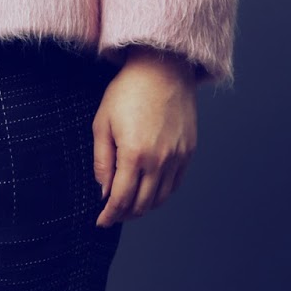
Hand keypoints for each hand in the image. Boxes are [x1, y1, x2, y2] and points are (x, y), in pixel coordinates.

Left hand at [93, 47, 198, 226]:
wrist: (162, 69)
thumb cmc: (127, 91)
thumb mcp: (103, 122)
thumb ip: (102, 160)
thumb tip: (104, 190)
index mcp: (133, 154)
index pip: (121, 199)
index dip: (110, 215)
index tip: (101, 222)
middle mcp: (158, 161)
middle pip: (142, 204)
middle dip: (125, 214)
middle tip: (113, 213)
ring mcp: (177, 157)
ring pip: (161, 198)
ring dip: (144, 207)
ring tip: (130, 205)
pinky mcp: (188, 151)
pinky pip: (176, 184)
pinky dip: (162, 193)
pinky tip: (150, 190)